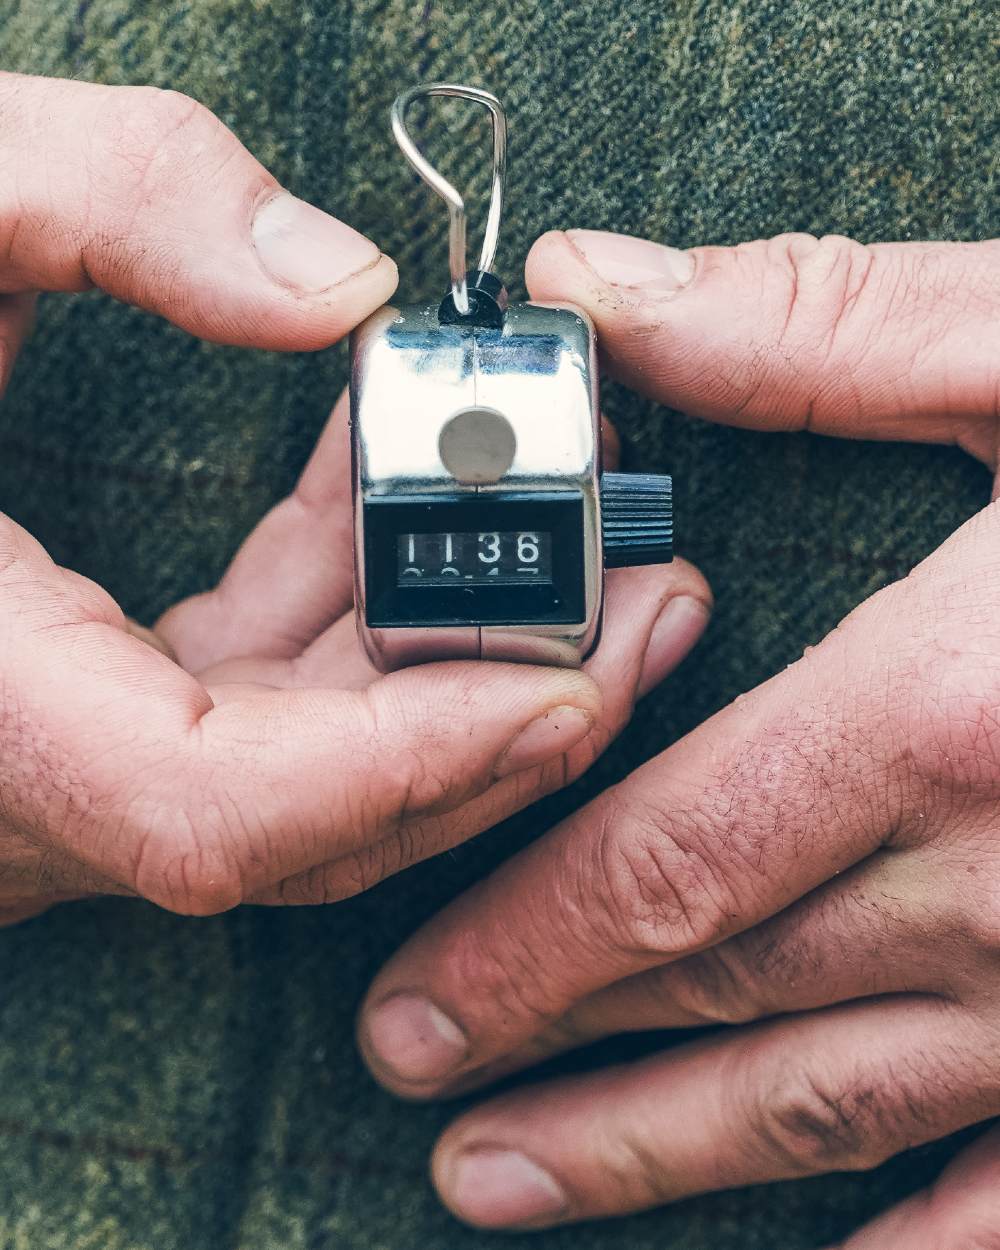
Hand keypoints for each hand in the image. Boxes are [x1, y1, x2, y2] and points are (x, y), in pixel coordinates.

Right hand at [0, 78, 711, 922]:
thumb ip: (99, 197)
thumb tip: (336, 284)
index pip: (216, 812)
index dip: (409, 767)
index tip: (575, 683)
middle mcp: (4, 784)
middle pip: (306, 825)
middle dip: (495, 719)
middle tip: (651, 597)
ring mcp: (37, 781)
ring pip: (291, 778)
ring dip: (437, 659)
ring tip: (575, 532)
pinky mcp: (61, 731)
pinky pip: (238, 710)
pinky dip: (339, 616)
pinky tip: (398, 495)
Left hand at [358, 228, 999, 1244]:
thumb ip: (814, 333)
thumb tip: (604, 294)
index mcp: (958, 710)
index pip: (670, 856)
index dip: (521, 932)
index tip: (410, 980)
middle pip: (720, 989)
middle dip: (548, 1041)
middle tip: (416, 1086)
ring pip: (834, 1106)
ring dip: (657, 1156)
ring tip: (504, 1188)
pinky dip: (918, 1241)